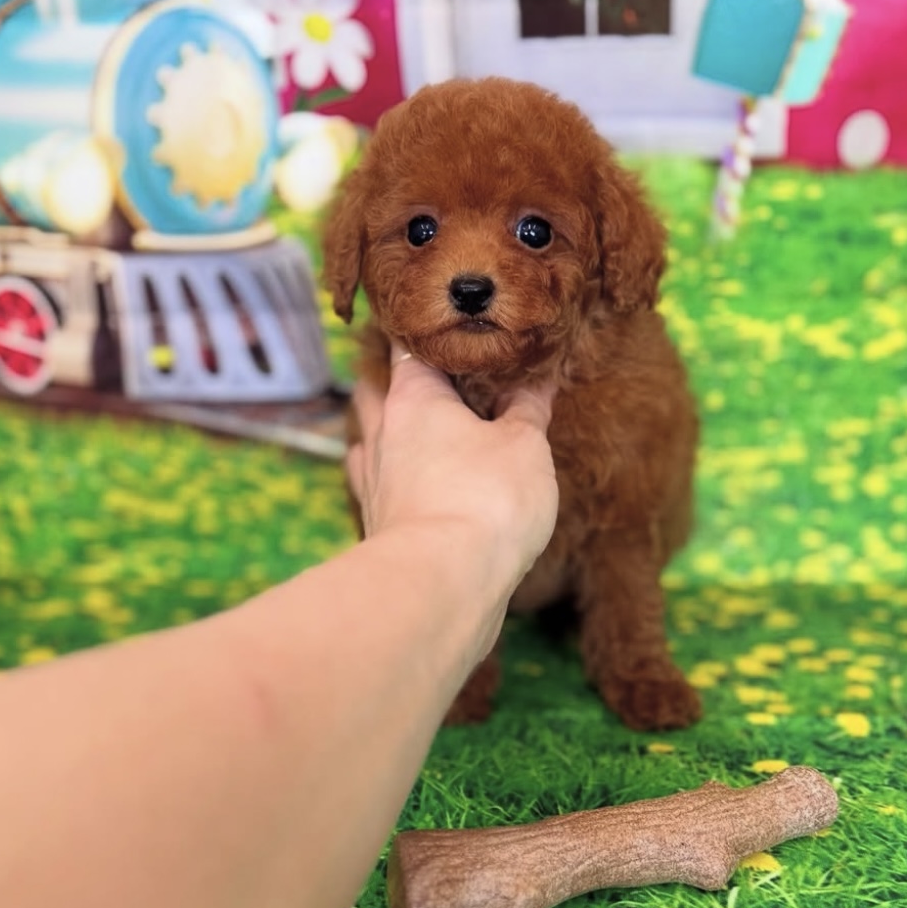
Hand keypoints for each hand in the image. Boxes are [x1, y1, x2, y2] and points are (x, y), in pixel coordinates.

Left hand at [346, 341, 558, 595]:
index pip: (407, 346)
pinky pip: (378, 486)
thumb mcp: (525, 445)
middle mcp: (381, 432)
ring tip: (418, 429)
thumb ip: (528, 410)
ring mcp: (371, 480)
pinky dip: (393, 478)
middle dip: (395, 381)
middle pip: (375, 390)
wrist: (443, 582)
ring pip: (370, 440)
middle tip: (426, 375)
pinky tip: (414, 485)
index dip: (423, 333)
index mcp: (413, 397)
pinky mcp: (375, 524)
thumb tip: (536, 382)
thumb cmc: (486, 501)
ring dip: (388, 431)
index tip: (440, 324)